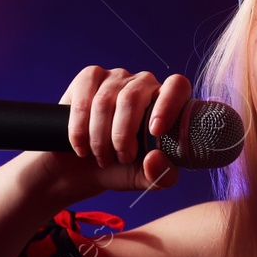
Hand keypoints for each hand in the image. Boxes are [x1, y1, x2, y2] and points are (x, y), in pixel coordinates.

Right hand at [43, 65, 185, 194]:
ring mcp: (117, 77)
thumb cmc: (122, 169)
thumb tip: (154, 158)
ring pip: (105, 101)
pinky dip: (80, 129)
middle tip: (121, 158)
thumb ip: (160, 174)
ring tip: (102, 157)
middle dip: (122, 135)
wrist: (84, 168)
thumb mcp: (146, 178)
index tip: (155, 132)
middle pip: (133, 98)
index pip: (177, 86)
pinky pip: (84, 100)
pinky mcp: (90, 77)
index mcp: (168, 103)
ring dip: (100, 137)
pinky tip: (82, 146)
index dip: (168, 104)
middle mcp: (145, 84)